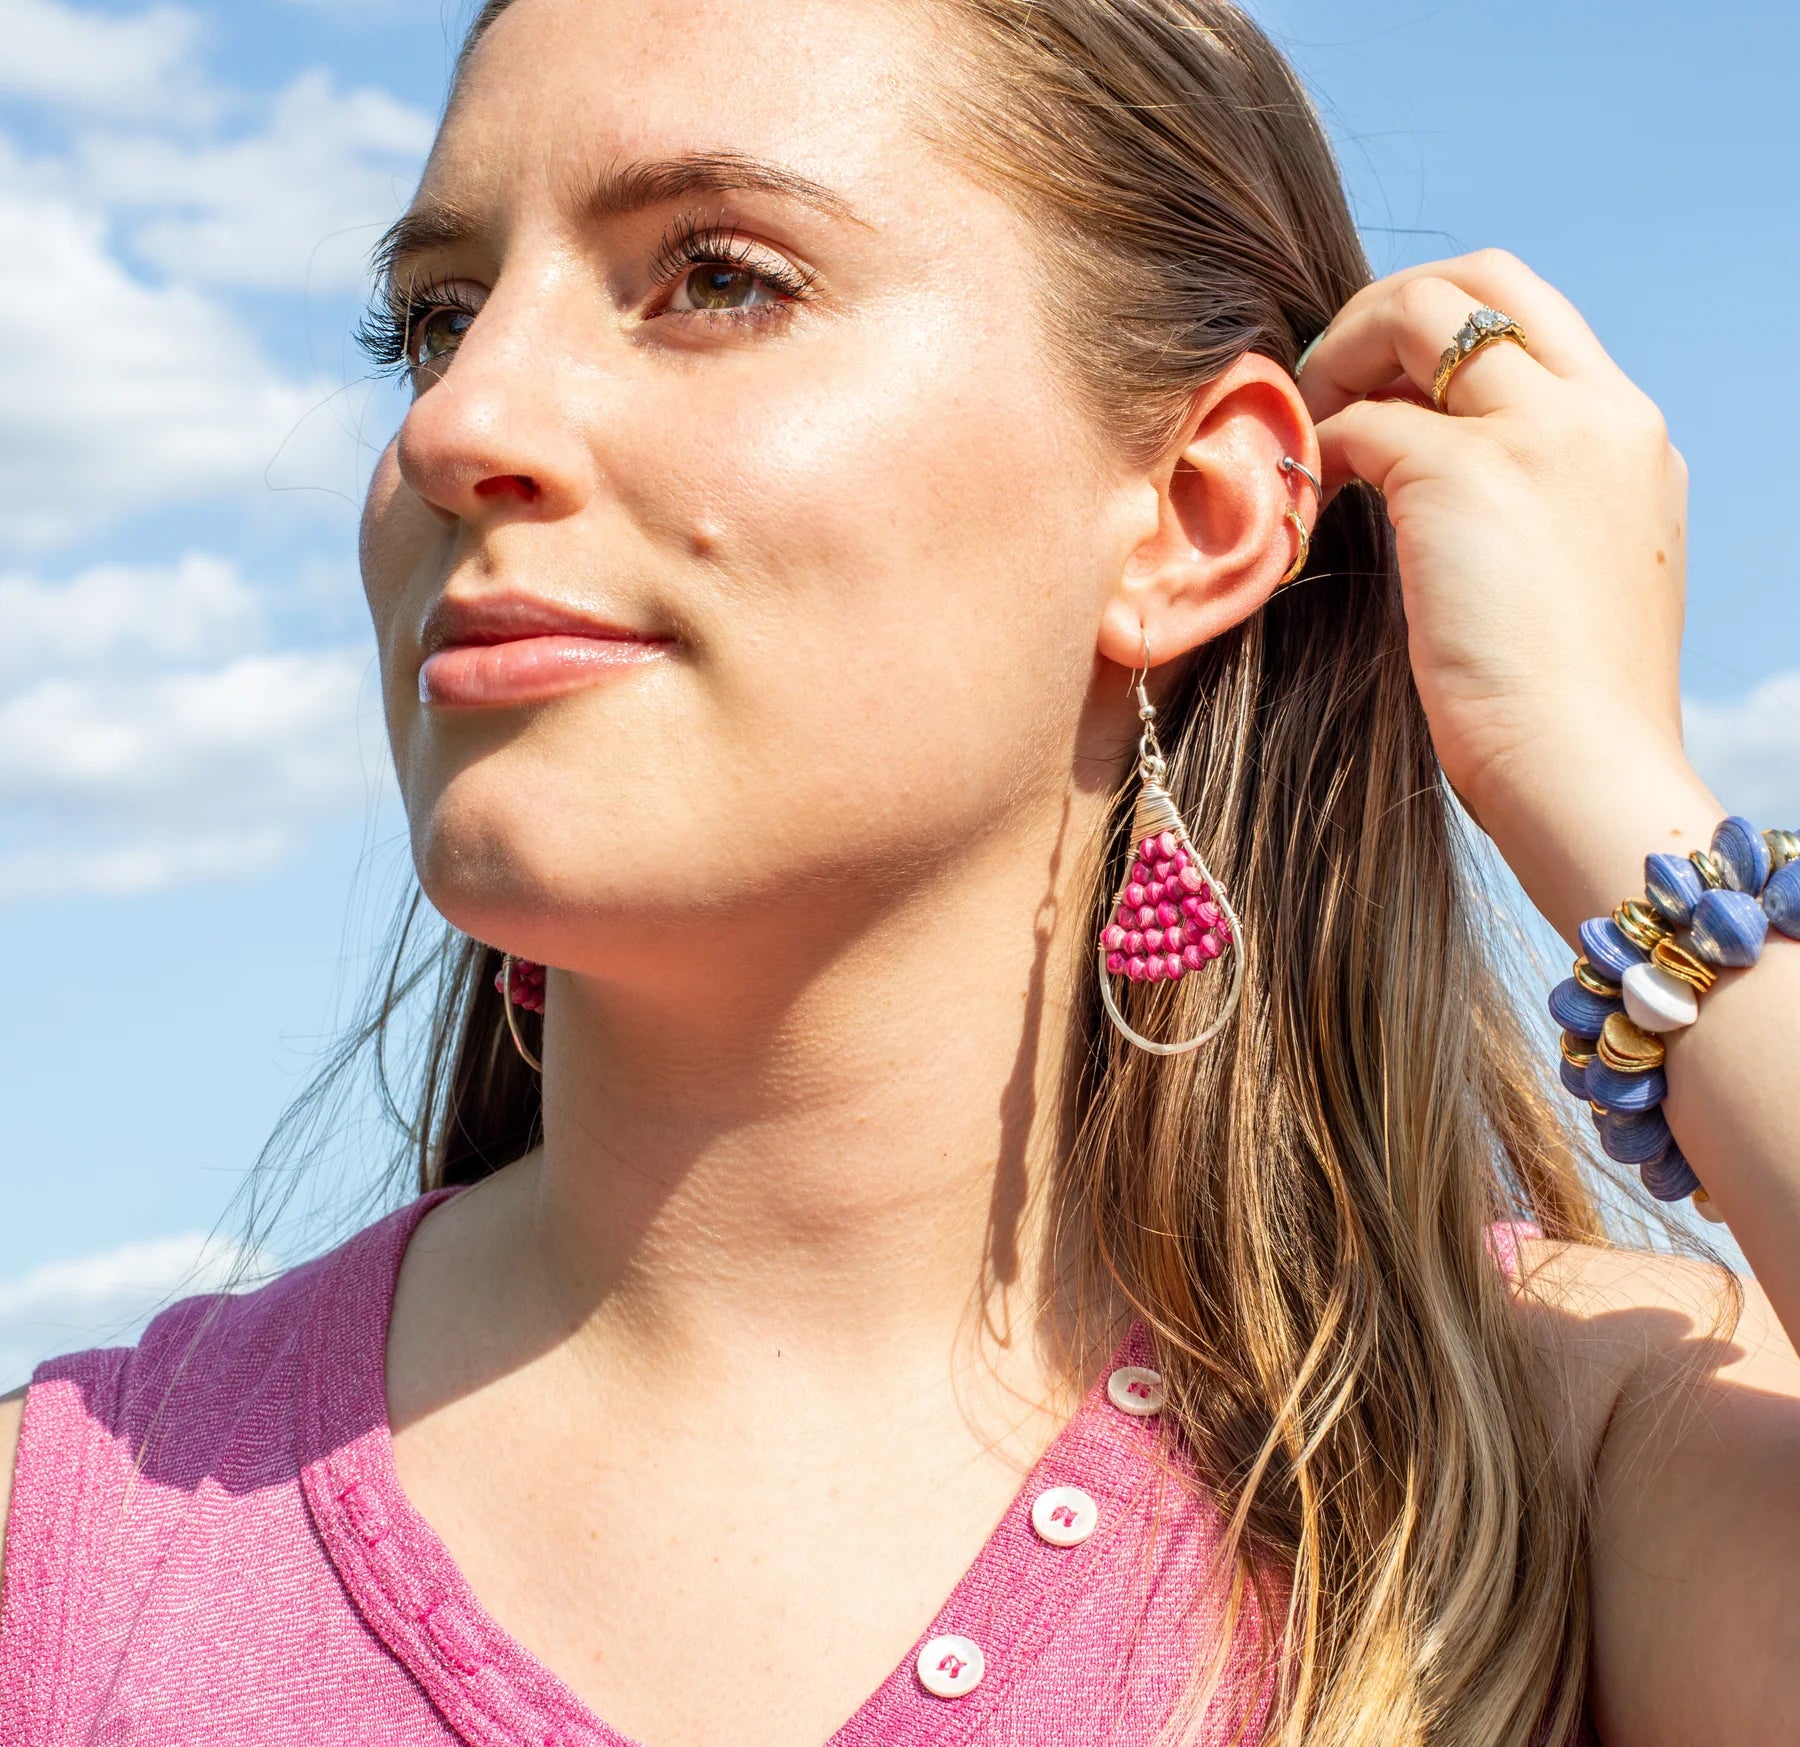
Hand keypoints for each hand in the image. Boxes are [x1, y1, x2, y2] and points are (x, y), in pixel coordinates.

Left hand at [1295, 248, 1693, 848]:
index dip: (1444, 331)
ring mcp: (1538, 433)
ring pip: (1419, 311)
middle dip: (1389, 304)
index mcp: (1630, 435)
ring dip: (1342, 352)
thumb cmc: (1565, 709)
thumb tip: (1425, 480)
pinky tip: (1302, 495)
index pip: (1535, 320)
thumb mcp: (1571, 574)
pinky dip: (1318, 446)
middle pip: (1486, 276)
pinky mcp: (1465, 474)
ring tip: (1306, 421)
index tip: (1383, 386)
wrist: (1582, 770)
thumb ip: (1530, 505)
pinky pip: (1361, 420)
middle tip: (1328, 374)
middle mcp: (1600, 412)